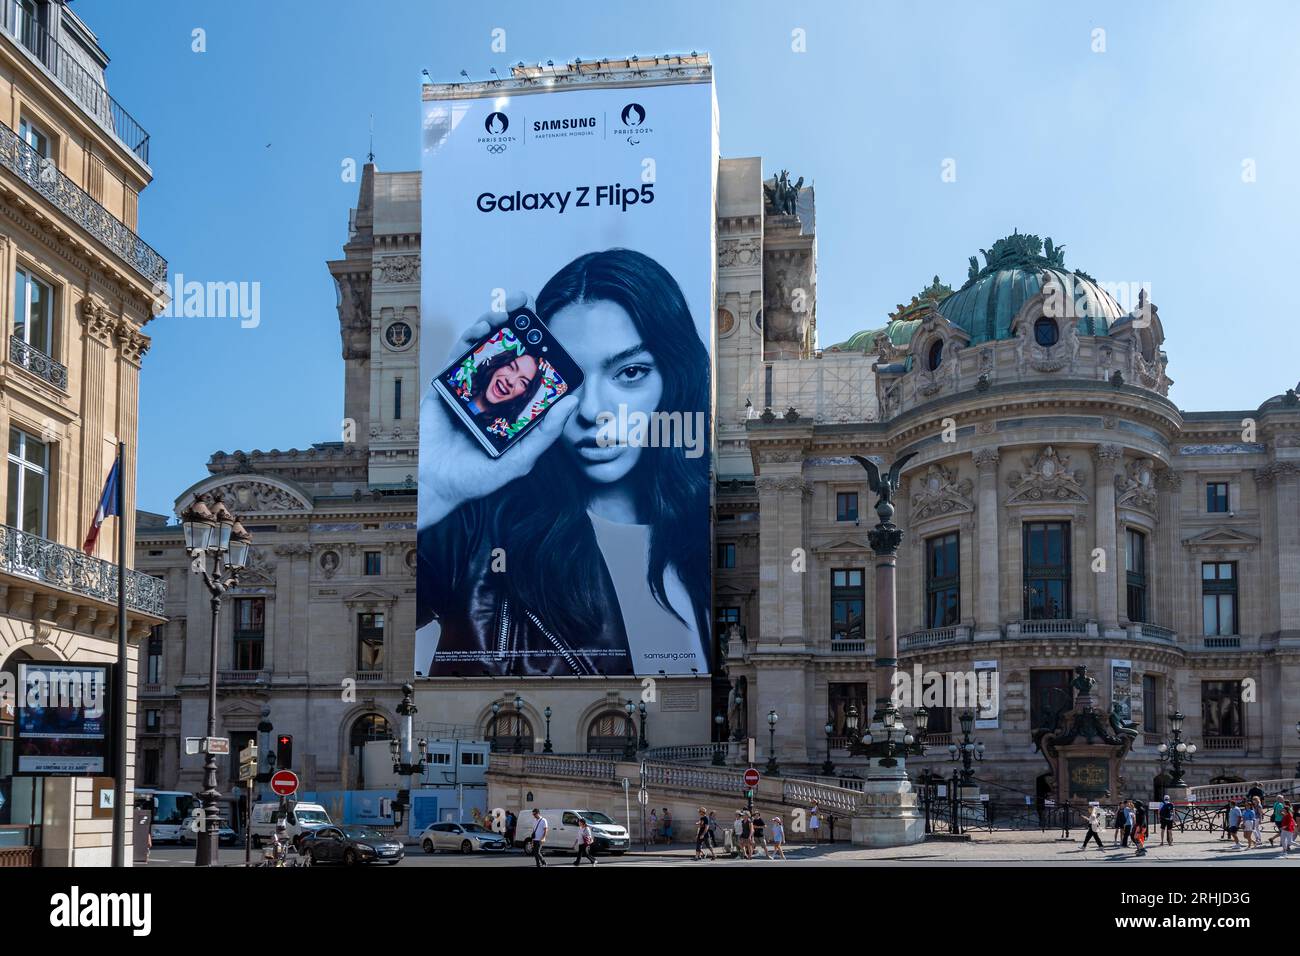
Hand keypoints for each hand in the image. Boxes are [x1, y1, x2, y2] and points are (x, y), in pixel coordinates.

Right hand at [420, 292, 576, 526]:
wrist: (435, 484)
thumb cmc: (478, 476)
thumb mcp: (521, 457)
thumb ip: (546, 431)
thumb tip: (572, 400)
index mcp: (513, 407)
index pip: (531, 370)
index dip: (540, 347)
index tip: (552, 328)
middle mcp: (493, 393)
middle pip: (507, 350)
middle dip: (517, 323)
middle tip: (526, 302)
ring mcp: (469, 386)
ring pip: (484, 347)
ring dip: (493, 323)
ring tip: (505, 312)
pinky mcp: (446, 385)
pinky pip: (459, 356)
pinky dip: (470, 338)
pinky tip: (482, 328)